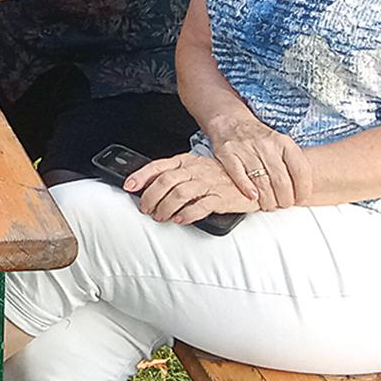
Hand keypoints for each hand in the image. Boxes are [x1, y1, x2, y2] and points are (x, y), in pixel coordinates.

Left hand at [126, 153, 258, 225]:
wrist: (251, 180)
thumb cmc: (219, 175)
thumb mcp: (194, 168)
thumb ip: (173, 174)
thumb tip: (147, 186)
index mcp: (185, 161)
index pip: (158, 166)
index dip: (141, 176)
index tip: (129, 186)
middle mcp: (194, 170)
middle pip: (165, 181)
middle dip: (151, 197)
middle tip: (146, 208)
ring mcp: (208, 183)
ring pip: (179, 194)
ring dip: (165, 207)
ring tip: (160, 216)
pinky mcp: (221, 198)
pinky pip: (201, 206)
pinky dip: (187, 214)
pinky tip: (179, 219)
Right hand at [204, 112, 309, 209]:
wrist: (229, 120)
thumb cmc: (258, 138)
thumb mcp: (280, 144)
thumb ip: (291, 164)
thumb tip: (301, 192)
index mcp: (283, 142)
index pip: (300, 170)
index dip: (303, 190)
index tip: (301, 199)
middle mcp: (265, 144)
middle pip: (281, 180)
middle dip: (284, 199)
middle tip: (283, 204)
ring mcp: (245, 148)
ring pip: (261, 181)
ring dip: (267, 199)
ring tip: (269, 205)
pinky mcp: (227, 152)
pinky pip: (238, 174)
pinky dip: (247, 188)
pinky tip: (253, 196)